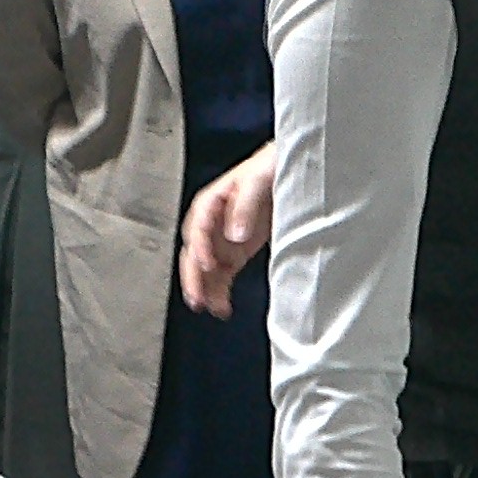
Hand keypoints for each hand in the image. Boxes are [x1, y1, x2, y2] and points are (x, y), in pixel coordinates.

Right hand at [180, 144, 274, 317]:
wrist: (284, 173)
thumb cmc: (269, 169)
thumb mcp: (259, 179)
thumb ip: (245, 205)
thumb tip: (235, 234)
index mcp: (211, 201)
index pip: (198, 226)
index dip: (200, 246)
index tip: (207, 264)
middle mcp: (212, 223)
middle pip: (194, 252)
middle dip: (193, 276)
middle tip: (197, 298)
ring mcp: (222, 241)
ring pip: (205, 270)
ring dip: (205, 289)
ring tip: (210, 308)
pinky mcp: (234, 255)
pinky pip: (221, 277)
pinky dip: (219, 293)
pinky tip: (222, 308)